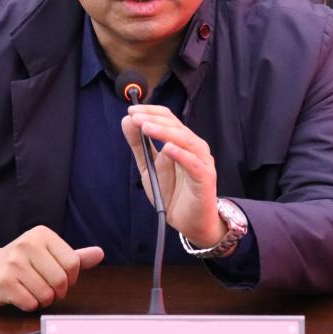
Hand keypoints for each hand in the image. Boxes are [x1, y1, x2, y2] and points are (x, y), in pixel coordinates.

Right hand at [0, 226, 103, 310]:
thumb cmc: (22, 262)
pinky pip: (30, 303)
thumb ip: (75, 256)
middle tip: (48, 289)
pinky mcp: (3, 281)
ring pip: (46, 294)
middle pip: (61, 280)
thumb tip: (100, 253)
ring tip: (32, 290)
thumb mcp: (48, 254)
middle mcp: (27, 244)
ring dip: (43, 299)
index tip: (61, 278)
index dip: (71, 278)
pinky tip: (21, 295)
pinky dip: (30, 305)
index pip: (73, 263)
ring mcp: (13, 262)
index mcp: (42, 234)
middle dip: (58, 291)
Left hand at [121, 104, 224, 246]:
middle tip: (135, 117)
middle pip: (176, 126)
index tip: (131, 110)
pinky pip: (194, 164)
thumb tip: (127, 120)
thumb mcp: (149, 167)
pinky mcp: (205, 178)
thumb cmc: (173, 193)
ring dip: (165, 132)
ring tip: (146, 128)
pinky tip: (169, 149)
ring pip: (186, 141)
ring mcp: (201, 162)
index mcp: (182, 142)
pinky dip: (182, 155)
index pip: (168, 118)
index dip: (150, 111)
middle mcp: (194, 147)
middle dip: (154, 119)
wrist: (190, 223)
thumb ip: (139, 145)